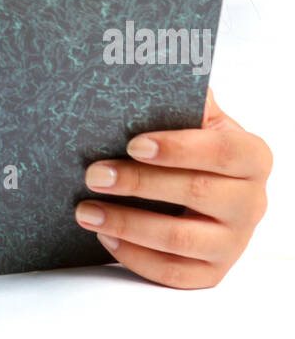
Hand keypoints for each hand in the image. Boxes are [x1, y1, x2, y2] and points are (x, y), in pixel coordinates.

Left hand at [74, 88, 272, 287]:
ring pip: (180, 239)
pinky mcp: (214, 273)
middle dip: (138, 183)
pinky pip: (173, 273)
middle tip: (93, 175)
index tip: (132, 144)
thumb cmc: (193, 143)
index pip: (219, 151)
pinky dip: (135, 257)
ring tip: (85, 210)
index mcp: (252, 155)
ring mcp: (236, 242)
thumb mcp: (196, 115)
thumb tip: (141, 64)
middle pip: (195, 193)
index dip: (177, 148)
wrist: (207, 187)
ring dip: (126, 224)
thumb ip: (181, 94)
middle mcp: (253, 201)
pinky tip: (105, 236)